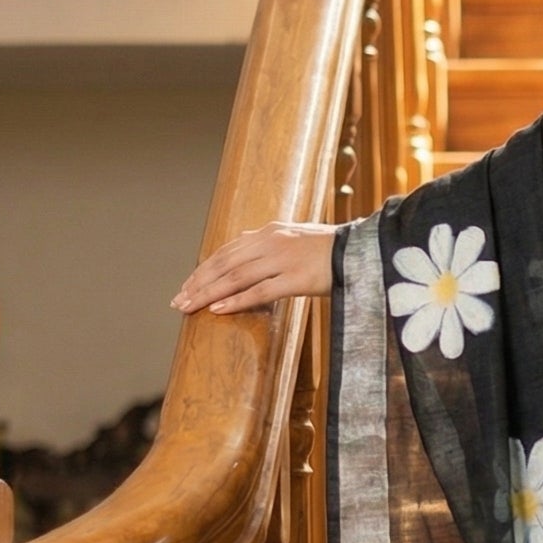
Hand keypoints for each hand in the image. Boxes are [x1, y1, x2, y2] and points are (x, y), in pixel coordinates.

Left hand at [172, 222, 335, 315]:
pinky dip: (237, 300)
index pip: (227, 251)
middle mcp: (271, 243)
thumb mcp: (297, 240)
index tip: (188, 285)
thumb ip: (270, 246)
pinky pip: (260, 291)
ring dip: (209, 293)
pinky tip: (219, 310)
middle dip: (199, 283)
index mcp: (270, 233)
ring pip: (236, 277)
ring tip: (190, 307)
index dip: (204, 269)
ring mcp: (283, 260)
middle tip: (179, 301)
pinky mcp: (297, 279)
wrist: (363, 250)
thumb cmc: (332, 250)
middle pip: (225, 264)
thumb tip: (245, 258)